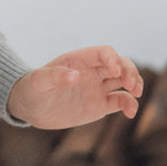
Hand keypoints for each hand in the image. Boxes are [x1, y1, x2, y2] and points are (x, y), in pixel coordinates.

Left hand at [6, 45, 142, 130]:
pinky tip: (130, 112)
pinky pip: (120, 101)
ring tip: (136, 94)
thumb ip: (55, 76)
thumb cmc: (32, 89)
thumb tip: (75, 76)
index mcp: (79, 60)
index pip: (104, 52)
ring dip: (135, 84)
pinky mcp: (100, 105)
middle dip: (129, 71)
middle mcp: (92, 71)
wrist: (30, 108)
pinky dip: (130, 104)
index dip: (113, 59)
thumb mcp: (39, 82)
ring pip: (124, 80)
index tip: (115, 71)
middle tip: (132, 85)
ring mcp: (98, 88)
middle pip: (120, 64)